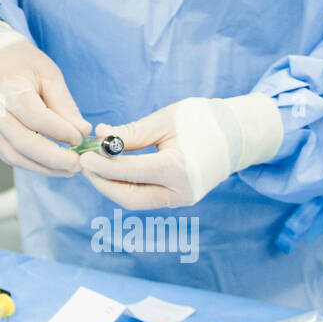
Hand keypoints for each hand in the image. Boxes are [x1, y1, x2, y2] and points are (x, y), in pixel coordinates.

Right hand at [0, 40, 91, 176]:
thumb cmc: (22, 64)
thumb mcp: (48, 74)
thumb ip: (64, 104)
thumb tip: (82, 132)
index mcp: (8, 88)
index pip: (35, 116)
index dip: (59, 131)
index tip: (80, 138)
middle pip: (22, 142)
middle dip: (53, 158)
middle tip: (77, 164)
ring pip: (14, 156)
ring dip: (43, 168)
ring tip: (68, 169)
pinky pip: (9, 157)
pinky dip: (32, 165)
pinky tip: (51, 166)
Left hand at [78, 95, 283, 208]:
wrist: (238, 134)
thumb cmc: (202, 120)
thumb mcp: (165, 120)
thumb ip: (132, 132)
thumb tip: (99, 136)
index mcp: (180, 169)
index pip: (132, 173)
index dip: (104, 166)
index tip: (84, 156)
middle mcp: (182, 192)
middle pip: (130, 198)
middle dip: (102, 183)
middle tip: (84, 164)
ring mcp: (182, 199)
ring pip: (136, 201)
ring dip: (111, 186)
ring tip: (94, 166)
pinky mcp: (179, 199)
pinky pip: (145, 197)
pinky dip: (125, 186)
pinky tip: (112, 169)